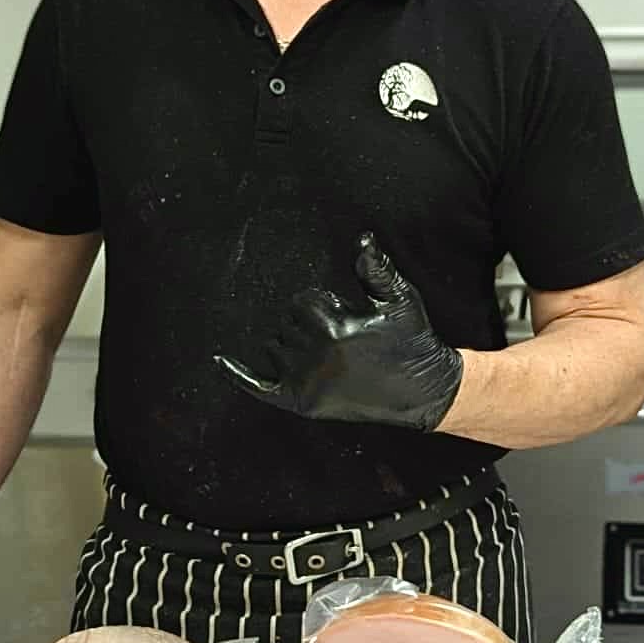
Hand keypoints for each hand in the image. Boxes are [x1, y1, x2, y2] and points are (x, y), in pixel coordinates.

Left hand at [213, 231, 463, 431]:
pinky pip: (258, 387)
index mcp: (335, 328)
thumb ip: (375, 269)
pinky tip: (219, 361)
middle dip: (305, 325)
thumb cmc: (413, 342)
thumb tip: (362, 239)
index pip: (301, 303)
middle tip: (336, 337)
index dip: (320, 306)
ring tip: (324, 354)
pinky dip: (237, 374)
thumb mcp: (399, 300)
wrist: (424, 392)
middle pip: (286, 325)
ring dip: (288, 346)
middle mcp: (317, 357)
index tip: (341, 315)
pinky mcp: (302, 404)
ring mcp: (308, 383)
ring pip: (274, 349)